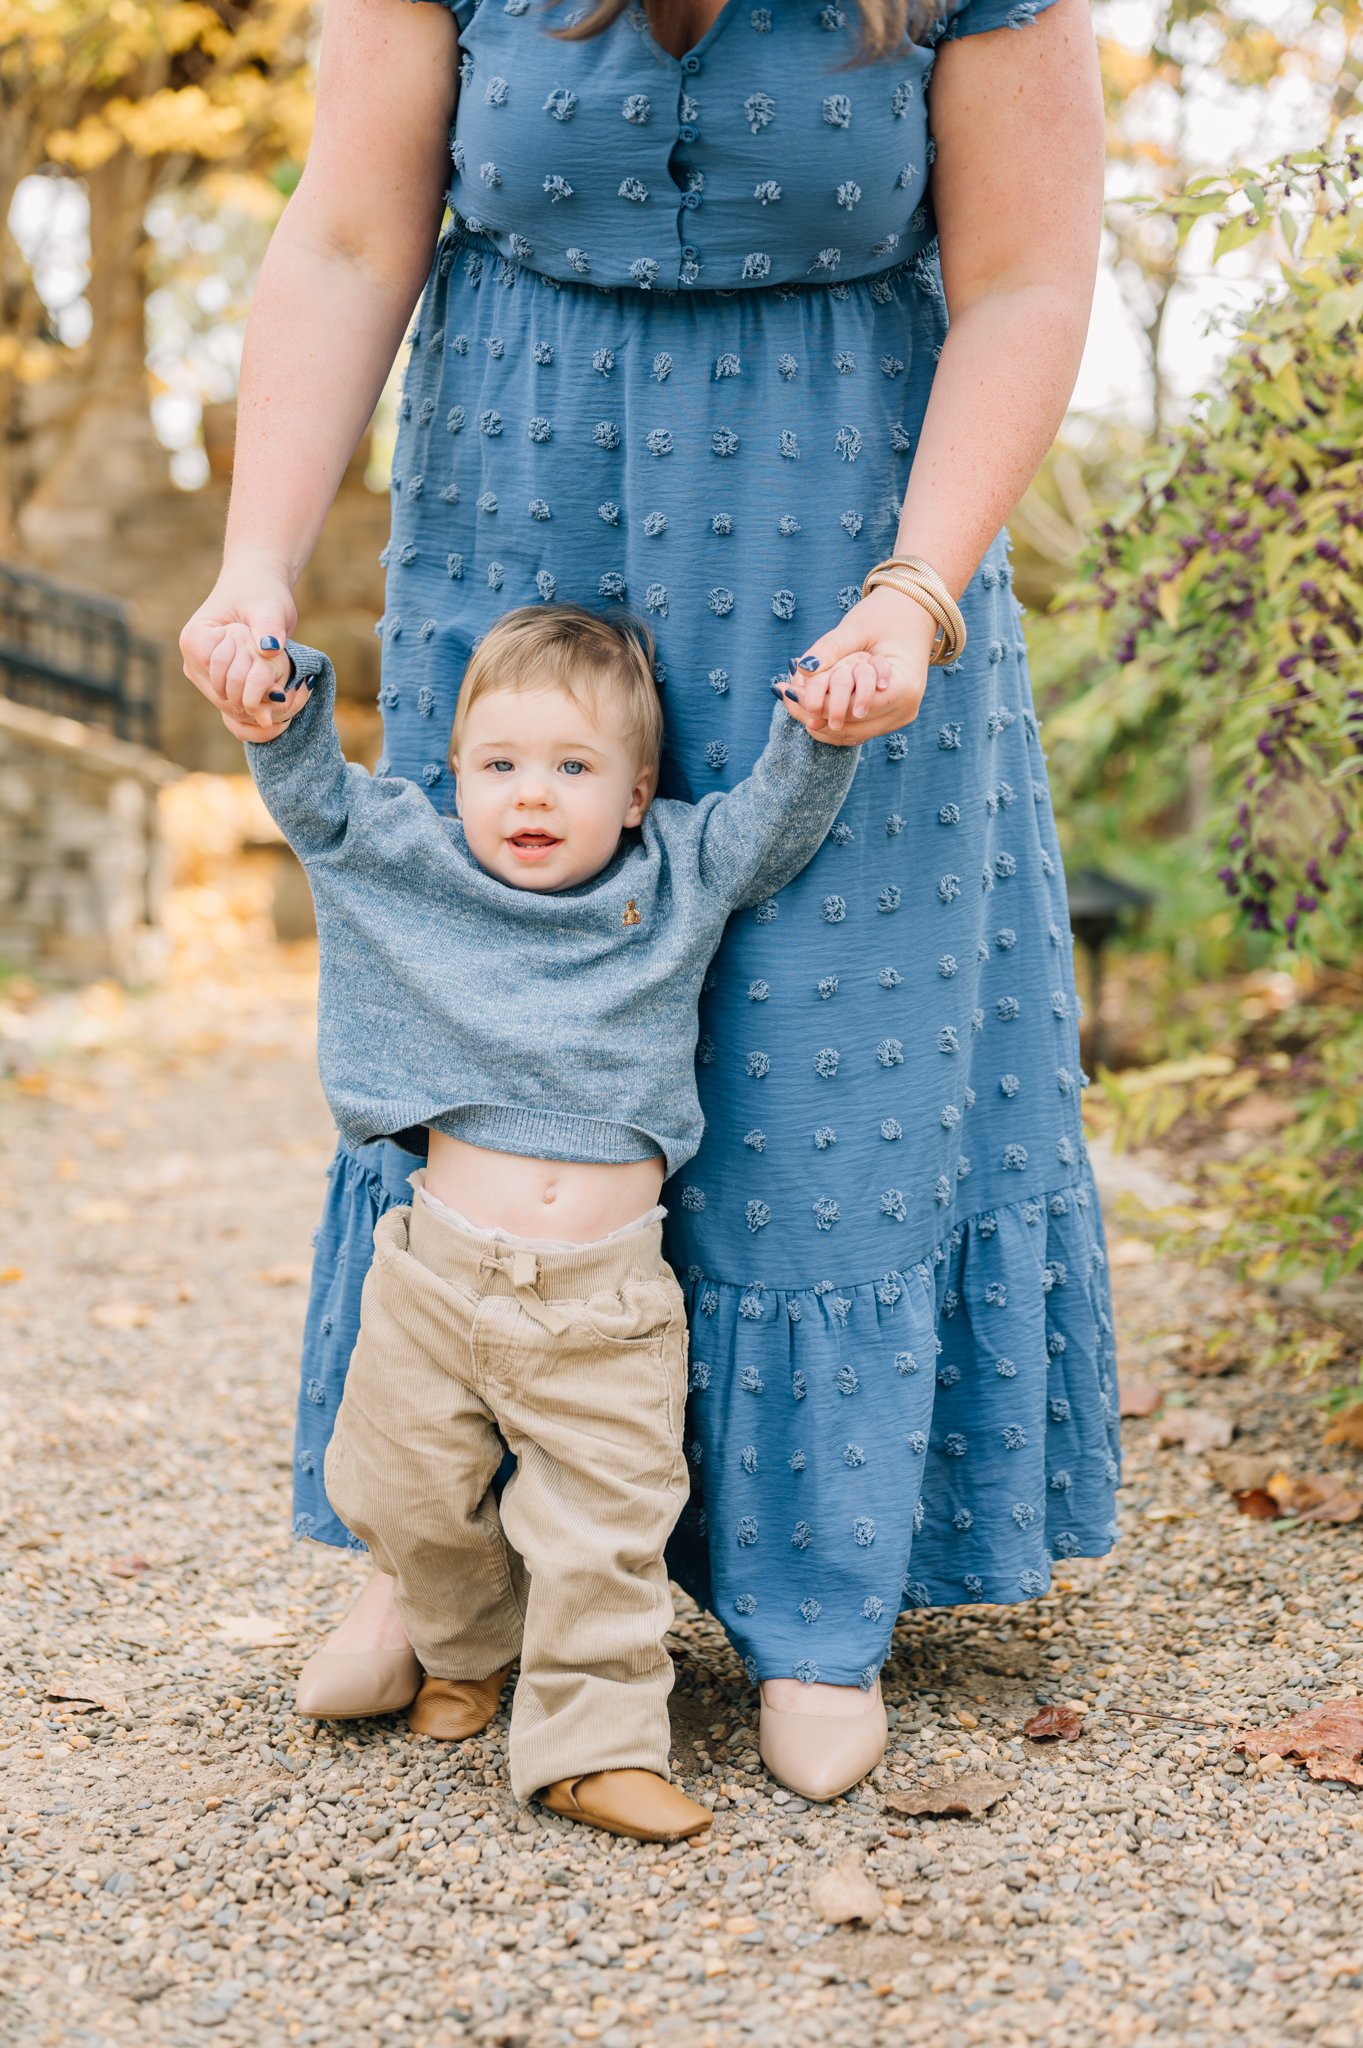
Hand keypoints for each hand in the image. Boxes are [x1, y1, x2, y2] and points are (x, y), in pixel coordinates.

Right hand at [179, 551, 301, 739]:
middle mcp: (193, 662)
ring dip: (262, 706)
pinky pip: (236, 711)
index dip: (250, 679)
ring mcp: (204, 677)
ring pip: (232, 709)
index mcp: (195, 640)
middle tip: (293, 692)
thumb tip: (270, 648)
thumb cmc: (261, 593)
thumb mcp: (268, 607)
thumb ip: (268, 626)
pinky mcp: (220, 686)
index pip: (220, 675)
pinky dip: (259, 712)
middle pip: (225, 698)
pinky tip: (282, 707)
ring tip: (291, 694)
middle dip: (259, 698)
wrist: (259, 592)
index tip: (277, 668)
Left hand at [778, 586, 940, 745]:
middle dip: (814, 714)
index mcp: (903, 688)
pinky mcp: (891, 718)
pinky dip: (831, 719)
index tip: (788, 690)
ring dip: (820, 720)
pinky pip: (857, 728)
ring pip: (851, 734)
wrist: (913, 614)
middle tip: (784, 693)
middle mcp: (905, 710)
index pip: (854, 709)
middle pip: (851, 727)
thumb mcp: (856, 628)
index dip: (820, 704)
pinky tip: (809, 704)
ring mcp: (900, 718)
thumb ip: (830, 649)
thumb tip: (801, 668)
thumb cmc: (885, 616)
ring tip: (792, 697)